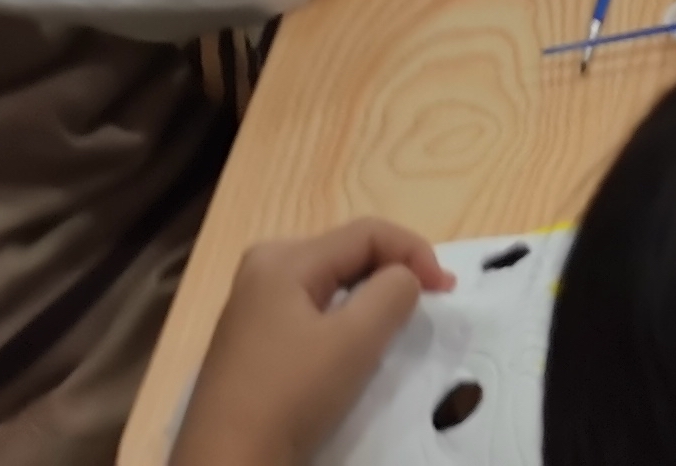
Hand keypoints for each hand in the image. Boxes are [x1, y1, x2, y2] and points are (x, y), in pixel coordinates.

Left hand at [169, 222, 447, 465]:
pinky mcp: (251, 339)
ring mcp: (252, 306)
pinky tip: (351, 346)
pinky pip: (310, 308)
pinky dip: (343, 317)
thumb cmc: (291, 395)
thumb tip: (404, 278)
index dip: (416, 253)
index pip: (368, 233)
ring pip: (330, 282)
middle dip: (393, 272)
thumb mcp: (355, 340)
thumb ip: (394, 292)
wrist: (227, 463)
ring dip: (369, 297)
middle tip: (426, 304)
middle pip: (348, 253)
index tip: (448, 293)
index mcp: (283, 259)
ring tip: (395, 324)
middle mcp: (262, 269)